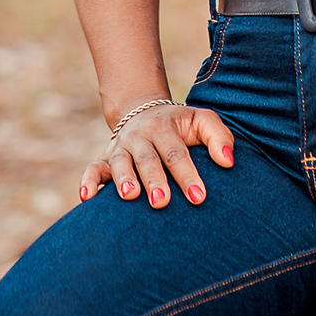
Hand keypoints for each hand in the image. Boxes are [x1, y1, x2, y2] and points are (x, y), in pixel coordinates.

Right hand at [79, 102, 234, 207]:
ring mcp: (120, 147)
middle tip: (161, 202)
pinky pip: (92, 169)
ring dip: (123, 179)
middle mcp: (140, 136)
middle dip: (154, 180)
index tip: (199, 197)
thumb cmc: (181, 126)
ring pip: (119, 162)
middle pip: (147, 159)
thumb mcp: (202, 121)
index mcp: (165, 127)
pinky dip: (87, 182)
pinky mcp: (104, 159)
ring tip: (130, 195)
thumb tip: (229, 161)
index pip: (177, 152)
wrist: (145, 113)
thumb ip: (219, 136)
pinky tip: (87, 198)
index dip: (187, 175)